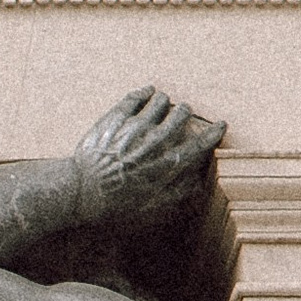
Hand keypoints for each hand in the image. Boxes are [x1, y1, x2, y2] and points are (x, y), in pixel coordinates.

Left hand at [71, 86, 224, 224]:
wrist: (80, 192)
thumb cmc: (113, 205)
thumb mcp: (148, 208)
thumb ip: (175, 194)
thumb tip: (198, 184)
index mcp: (164, 165)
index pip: (197, 144)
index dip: (212, 134)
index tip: (220, 125)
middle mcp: (153, 143)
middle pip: (180, 116)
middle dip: (185, 113)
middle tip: (183, 113)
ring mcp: (134, 128)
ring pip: (160, 101)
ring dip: (165, 101)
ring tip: (163, 103)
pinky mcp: (115, 118)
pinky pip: (136, 97)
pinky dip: (145, 92)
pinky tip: (147, 92)